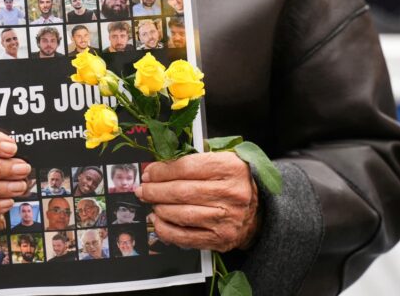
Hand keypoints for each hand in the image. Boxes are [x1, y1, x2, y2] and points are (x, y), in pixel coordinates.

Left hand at [135, 152, 259, 251]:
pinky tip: (158, 220)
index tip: (149, 173)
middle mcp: (231, 193)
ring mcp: (227, 218)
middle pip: (182, 191)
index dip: (162, 171)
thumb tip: (157, 168)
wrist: (257, 212)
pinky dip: (165, 229)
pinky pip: (185, 236)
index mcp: (231, 168)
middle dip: (155, 190)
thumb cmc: (232, 183)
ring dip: (159, 208)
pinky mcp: (220, 239)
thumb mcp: (221, 162)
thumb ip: (193, 161)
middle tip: (143, 189)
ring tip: (150, 203)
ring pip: (182, 214)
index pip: (187, 167)